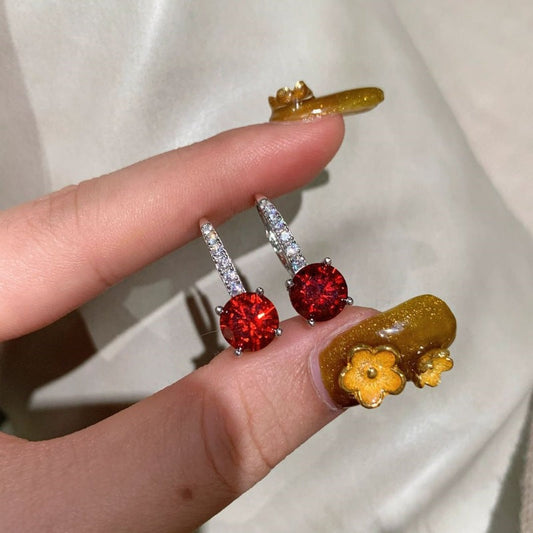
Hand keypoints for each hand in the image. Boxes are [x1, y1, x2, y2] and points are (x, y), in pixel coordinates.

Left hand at [0, 116, 375, 531]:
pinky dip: (134, 294)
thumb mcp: (70, 527)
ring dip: (171, 248)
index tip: (315, 135)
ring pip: (71, 258)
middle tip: (293, 176)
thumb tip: (336, 357)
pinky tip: (182, 312)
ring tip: (249, 233)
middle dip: (205, 203)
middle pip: (84, 227)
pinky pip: (60, 295)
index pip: (99, 222)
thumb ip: (204, 441)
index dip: (222, 174)